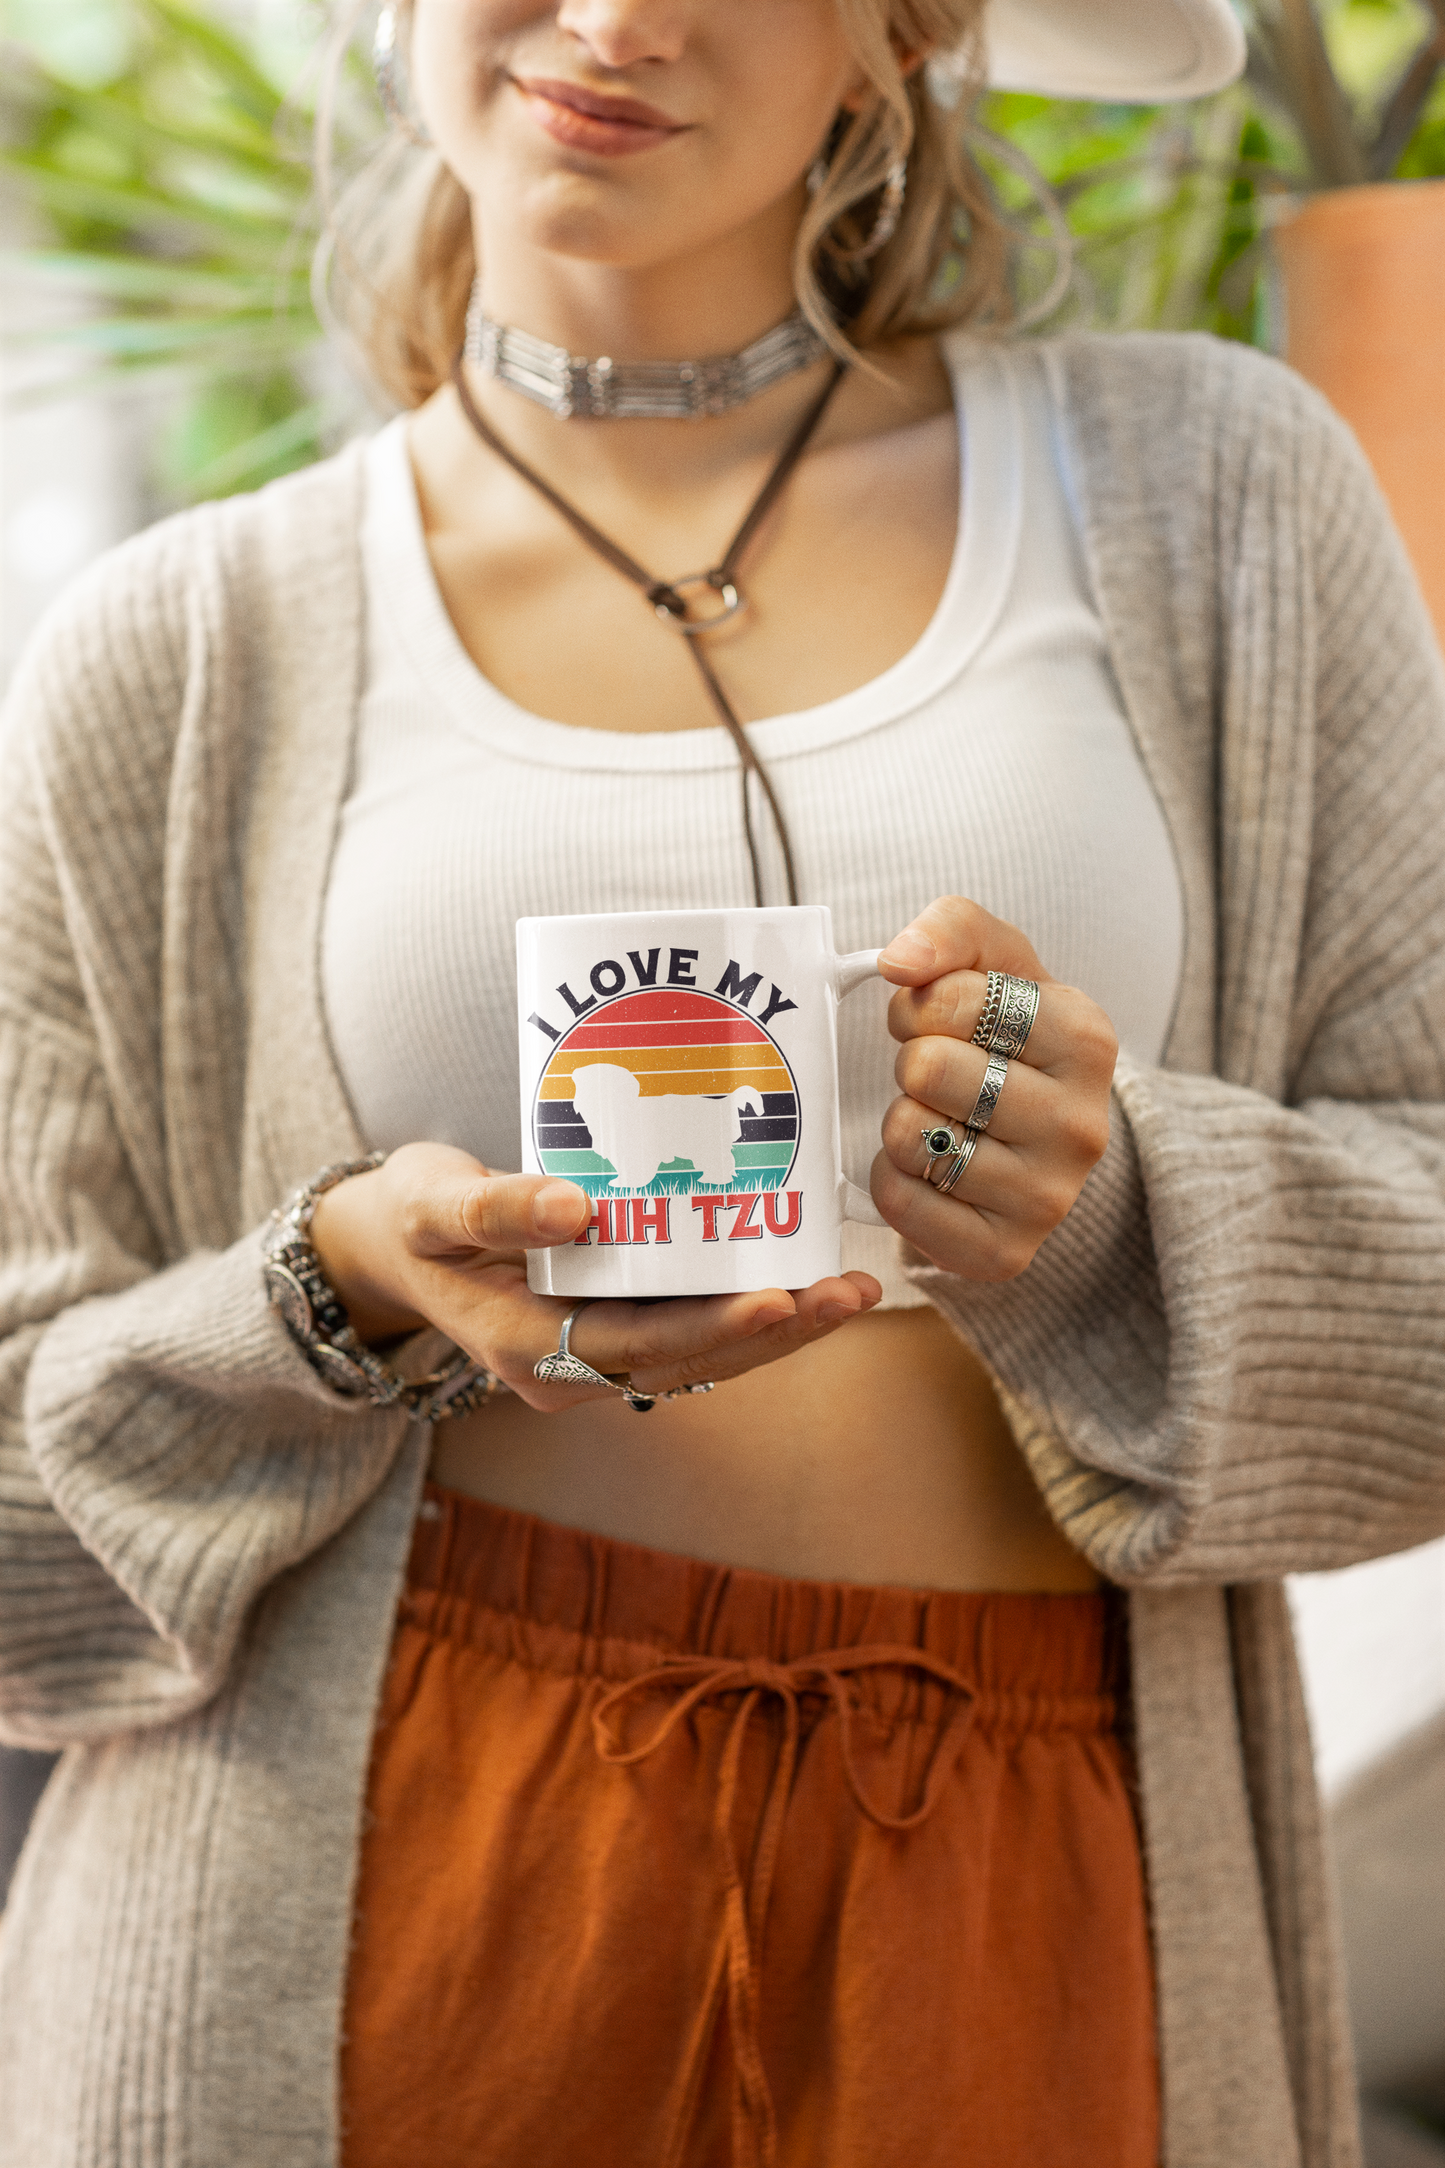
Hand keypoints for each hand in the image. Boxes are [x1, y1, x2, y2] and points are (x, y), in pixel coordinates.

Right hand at [308, 1142, 880, 1409]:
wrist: (390, 1245)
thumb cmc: (409, 1218)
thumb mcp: (429, 1206)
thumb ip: (492, 1208)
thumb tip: (575, 1211)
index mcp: (527, 1349)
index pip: (639, 1346)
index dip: (715, 1326)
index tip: (779, 1296)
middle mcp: (569, 1369)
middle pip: (690, 1358)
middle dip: (778, 1330)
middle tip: (851, 1291)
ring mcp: (593, 1354)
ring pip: (701, 1352)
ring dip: (779, 1325)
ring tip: (852, 1287)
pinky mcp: (611, 1327)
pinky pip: (690, 1327)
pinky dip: (746, 1305)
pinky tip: (801, 1273)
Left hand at [873, 897, 1116, 1280]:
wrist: (1043, 1140)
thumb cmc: (1010, 1040)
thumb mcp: (996, 964)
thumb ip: (951, 930)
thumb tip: (899, 960)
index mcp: (1087, 1039)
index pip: (953, 1000)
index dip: (921, 1003)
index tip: (942, 1020)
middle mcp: (1082, 1125)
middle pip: (926, 1069)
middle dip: (912, 1063)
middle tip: (938, 1074)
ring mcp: (1049, 1198)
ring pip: (910, 1137)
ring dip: (902, 1121)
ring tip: (940, 1119)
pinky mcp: (1005, 1253)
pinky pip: (901, 1204)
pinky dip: (894, 1179)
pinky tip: (931, 1169)